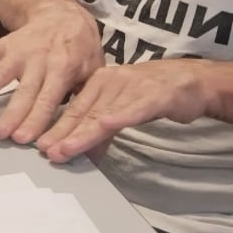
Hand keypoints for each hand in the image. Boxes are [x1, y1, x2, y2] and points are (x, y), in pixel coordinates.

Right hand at [0, 0, 102, 143]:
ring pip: (2, 71)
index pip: (49, 100)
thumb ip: (90, 101)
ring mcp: (21, 50)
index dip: (37, 119)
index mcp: (63, 69)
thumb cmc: (80, 47)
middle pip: (24, 91)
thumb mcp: (94, 71)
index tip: (26, 139)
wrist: (63, 13)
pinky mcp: (7, 42)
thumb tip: (95, 141)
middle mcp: (40, 60)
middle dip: (11, 113)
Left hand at [36, 59, 215, 163]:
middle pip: (83, 112)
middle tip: (45, 151)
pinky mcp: (153, 96)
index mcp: (100, 83)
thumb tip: (87, 153)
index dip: (57, 128)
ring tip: (65, 148)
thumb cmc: (153, 94)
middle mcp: (110, 83)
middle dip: (62, 133)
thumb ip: (105, 128)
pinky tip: (106, 125)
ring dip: (82, 133)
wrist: (191, 80)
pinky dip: (119, 117)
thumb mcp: (123, 109)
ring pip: (102, 113)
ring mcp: (131, 88)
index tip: (41, 146)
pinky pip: (133, 108)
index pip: (74, 109)